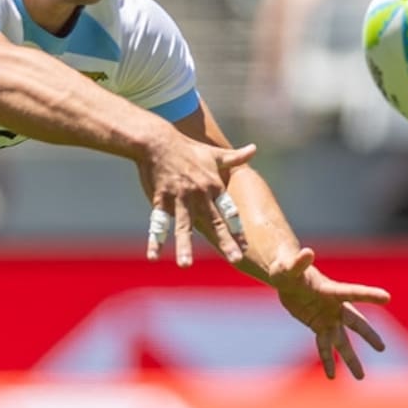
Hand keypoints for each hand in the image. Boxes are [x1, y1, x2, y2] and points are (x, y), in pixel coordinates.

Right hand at [141, 139, 255, 267]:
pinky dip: (154, 240)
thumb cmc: (188, 148)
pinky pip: (158, 223)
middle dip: (225, 241)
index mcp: (213, 186)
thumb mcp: (214, 154)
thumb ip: (235, 157)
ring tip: (185, 265)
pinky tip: (153, 257)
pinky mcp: (160, 200)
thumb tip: (254, 148)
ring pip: (183, 226)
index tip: (246, 247)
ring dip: (184, 246)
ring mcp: (178, 198)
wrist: (158, 142)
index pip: (229, 211)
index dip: (237, 229)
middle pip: (214, 221)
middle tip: (236, 260)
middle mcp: (198, 194)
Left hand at [269, 247, 390, 379]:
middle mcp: (334, 306)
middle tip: (381, 348)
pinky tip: (331, 376)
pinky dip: (327, 360)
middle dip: (367, 335)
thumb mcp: (288, 267)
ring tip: (360, 377)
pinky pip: (324, 346)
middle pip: (354, 322)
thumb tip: (307, 252)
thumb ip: (297, 262)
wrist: (286, 278)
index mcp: (330, 289)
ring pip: (343, 341)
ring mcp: (328, 318)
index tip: (387, 297)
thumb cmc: (287, 269)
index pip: (352, 292)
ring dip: (351, 359)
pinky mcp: (318, 326)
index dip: (368, 294)